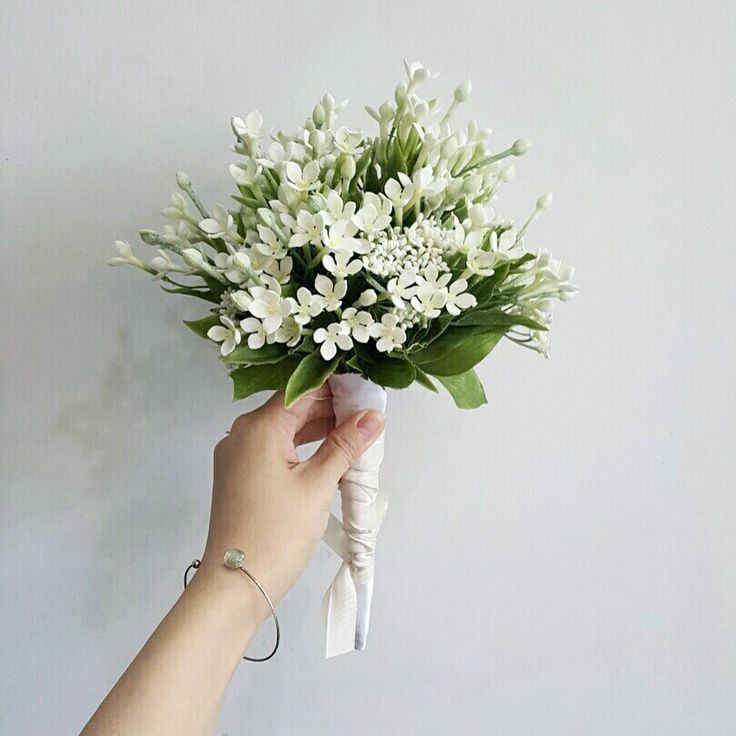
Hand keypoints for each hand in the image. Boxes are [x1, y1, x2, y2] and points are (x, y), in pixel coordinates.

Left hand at [198, 385, 384, 609]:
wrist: (235, 585)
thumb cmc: (276, 533)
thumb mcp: (317, 485)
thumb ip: (345, 445)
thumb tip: (373, 415)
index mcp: (258, 427)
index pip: (303, 390)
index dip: (338, 388)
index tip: (368, 393)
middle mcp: (242, 433)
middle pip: (292, 408)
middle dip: (331, 411)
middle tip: (368, 418)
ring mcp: (237, 455)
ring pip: (284, 430)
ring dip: (318, 431)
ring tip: (356, 437)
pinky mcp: (240, 476)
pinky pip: (275, 450)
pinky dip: (301, 449)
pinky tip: (329, 456)